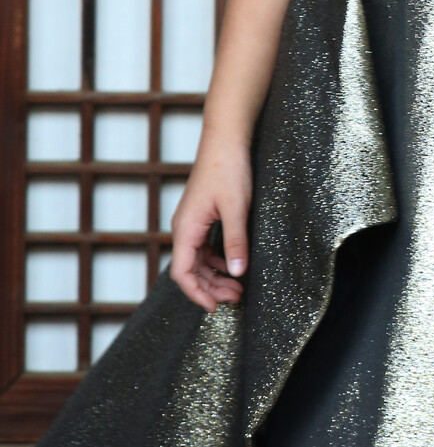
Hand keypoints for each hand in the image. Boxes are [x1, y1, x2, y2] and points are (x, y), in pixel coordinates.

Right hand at [169, 137, 252, 311]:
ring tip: (237, 286)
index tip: (216, 307)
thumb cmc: (228, 169)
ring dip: (215, 275)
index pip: (183, 274)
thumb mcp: (237, 208)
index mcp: (186, 228)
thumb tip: (236, 273)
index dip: (197, 294)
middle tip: (236, 298)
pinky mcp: (201, 215)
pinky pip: (203, 246)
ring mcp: (191, 221)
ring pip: (197, 259)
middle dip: (211, 287)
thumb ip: (235, 242)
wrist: (225, 138)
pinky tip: (232, 265)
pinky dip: (216, 260)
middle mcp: (183, 227)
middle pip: (190, 270)